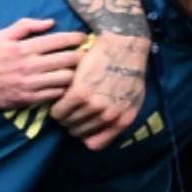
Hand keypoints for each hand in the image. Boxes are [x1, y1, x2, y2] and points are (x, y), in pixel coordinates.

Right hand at [0, 17, 85, 110]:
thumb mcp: (1, 36)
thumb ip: (26, 26)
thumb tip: (51, 22)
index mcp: (24, 47)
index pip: (59, 41)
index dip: (76, 38)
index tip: (85, 38)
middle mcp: (30, 65)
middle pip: (68, 60)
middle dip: (82, 56)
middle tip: (86, 56)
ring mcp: (31, 84)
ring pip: (66, 78)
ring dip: (75, 74)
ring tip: (77, 72)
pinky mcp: (29, 99)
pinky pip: (55, 94)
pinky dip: (63, 89)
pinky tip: (64, 85)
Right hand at [51, 33, 149, 148]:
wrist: (123, 47)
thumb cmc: (129, 71)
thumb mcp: (134, 99)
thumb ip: (121, 117)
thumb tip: (106, 130)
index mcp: (123, 120)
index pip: (95, 144)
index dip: (85, 137)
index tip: (82, 128)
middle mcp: (109, 116)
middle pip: (79, 133)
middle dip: (73, 125)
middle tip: (70, 113)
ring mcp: (94, 105)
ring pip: (67, 123)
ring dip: (64, 117)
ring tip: (65, 106)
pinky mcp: (80, 93)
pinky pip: (59, 111)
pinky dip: (56, 108)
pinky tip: (59, 100)